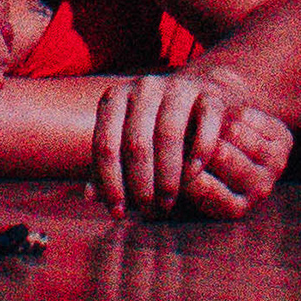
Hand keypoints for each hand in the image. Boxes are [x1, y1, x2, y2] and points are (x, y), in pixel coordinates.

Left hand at [90, 73, 291, 219]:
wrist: (200, 92)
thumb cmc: (154, 126)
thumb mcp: (126, 140)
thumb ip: (107, 166)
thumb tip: (90, 197)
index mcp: (115, 98)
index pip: (105, 144)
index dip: (110, 182)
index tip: (118, 212)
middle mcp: (143, 88)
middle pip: (136, 142)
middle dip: (140, 184)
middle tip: (148, 211)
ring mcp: (178, 87)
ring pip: (168, 134)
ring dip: (167, 175)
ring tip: (168, 202)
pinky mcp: (210, 94)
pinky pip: (206, 124)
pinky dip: (200, 152)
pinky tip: (194, 175)